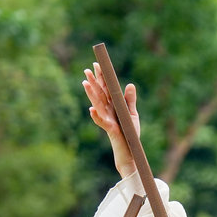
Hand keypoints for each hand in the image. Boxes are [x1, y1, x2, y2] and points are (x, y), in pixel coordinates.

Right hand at [83, 63, 141, 179]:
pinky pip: (102, 122)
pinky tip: (91, 109)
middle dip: (94, 82)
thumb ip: (129, 100)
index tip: (97, 65)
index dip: (101, 77)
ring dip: (91, 95)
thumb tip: (129, 84)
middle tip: (86, 69)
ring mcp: (108, 120)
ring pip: (98, 105)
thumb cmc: (130, 133)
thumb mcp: (132, 114)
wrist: (131, 151)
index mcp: (112, 106)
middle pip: (99, 94)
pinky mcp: (111, 130)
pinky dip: (96, 116)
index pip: (106, 89)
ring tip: (85, 83)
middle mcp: (108, 111)